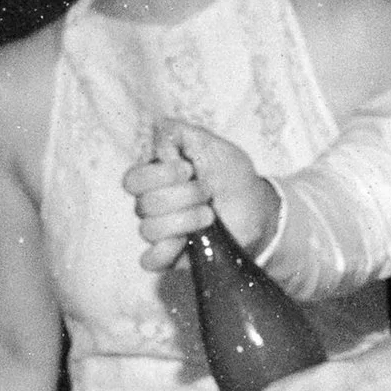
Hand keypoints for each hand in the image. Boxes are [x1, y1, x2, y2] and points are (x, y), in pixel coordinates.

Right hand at [125, 115, 275, 269]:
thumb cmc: (232, 175)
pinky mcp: (172, 256)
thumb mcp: (213, 146)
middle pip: (144, 204)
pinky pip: (150, 260)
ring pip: (149, 230)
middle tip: (207, 192)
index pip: (133, 179)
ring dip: (185, 219)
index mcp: (155, 178)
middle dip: (183, 196)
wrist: (257, 208)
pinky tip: (188, 241)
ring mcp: (160, 232)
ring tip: (209, 215)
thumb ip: (182, 134)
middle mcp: (151, 205)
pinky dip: (166, 250)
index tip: (190, 169)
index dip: (159, 175)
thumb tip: (157, 130)